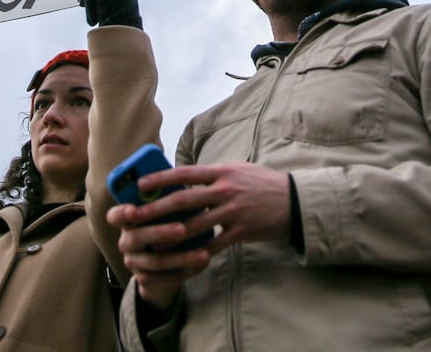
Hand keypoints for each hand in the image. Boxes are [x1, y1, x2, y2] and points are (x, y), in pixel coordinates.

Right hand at [108, 202, 209, 310]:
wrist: (169, 258)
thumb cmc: (170, 221)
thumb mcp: (168, 210)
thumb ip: (171, 199)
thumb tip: (190, 188)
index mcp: (128, 220)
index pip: (115, 215)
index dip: (121, 212)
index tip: (133, 210)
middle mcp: (127, 241)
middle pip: (137, 238)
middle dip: (160, 233)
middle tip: (182, 229)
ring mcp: (134, 262)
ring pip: (155, 262)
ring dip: (181, 258)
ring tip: (204, 254)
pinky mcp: (146, 279)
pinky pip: (165, 279)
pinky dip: (186, 271)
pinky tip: (203, 263)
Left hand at [119, 163, 291, 256]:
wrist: (295, 202)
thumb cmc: (264, 184)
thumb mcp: (239, 170)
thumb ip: (214, 174)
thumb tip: (186, 176)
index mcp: (222, 172)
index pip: (185, 174)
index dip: (160, 180)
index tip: (140, 185)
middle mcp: (225, 190)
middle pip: (183, 201)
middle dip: (156, 210)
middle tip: (134, 217)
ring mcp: (233, 211)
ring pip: (194, 226)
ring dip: (170, 236)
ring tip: (151, 243)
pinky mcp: (241, 231)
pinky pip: (214, 244)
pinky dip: (196, 253)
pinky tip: (182, 259)